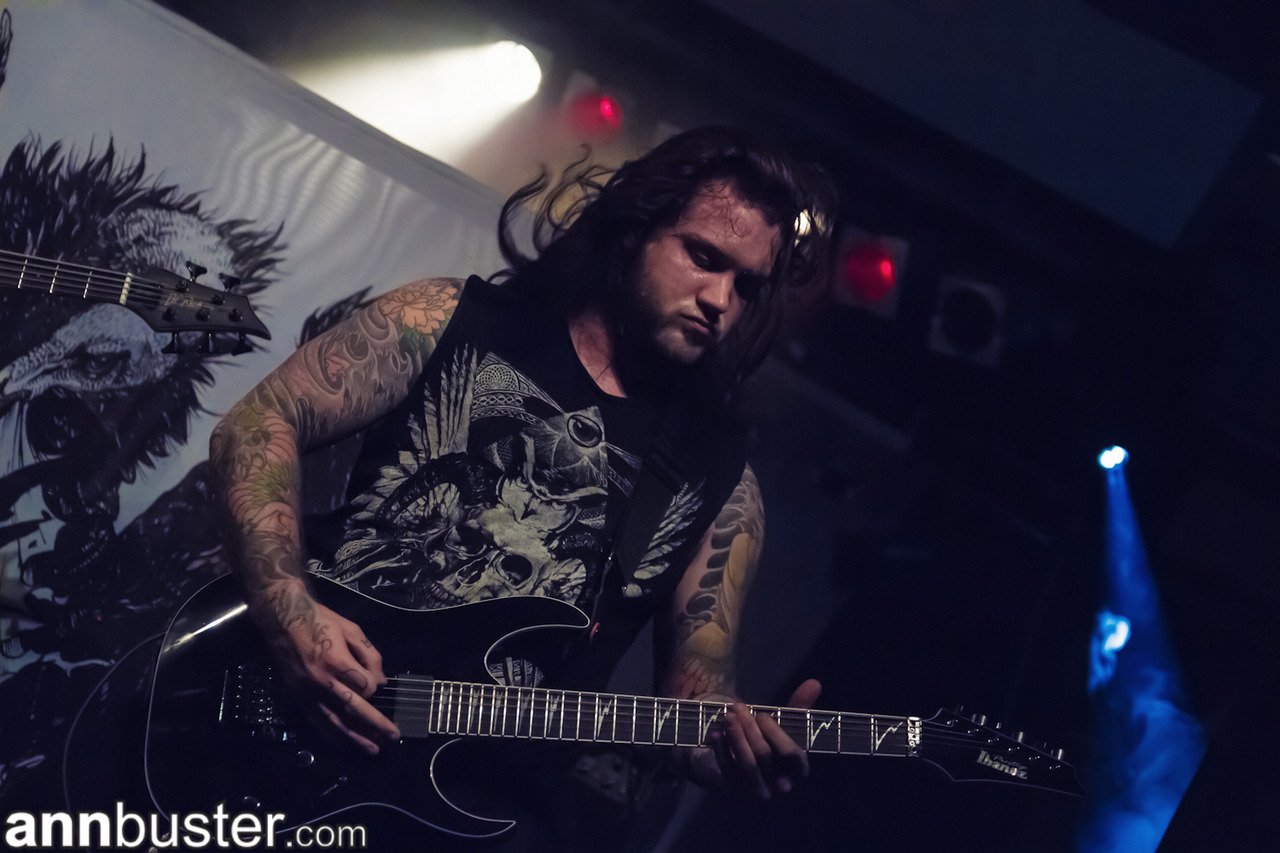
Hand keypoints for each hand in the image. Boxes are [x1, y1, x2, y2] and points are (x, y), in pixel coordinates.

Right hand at [262, 587, 399, 754]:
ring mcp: (307, 692)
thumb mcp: (351, 629)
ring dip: (355, 738)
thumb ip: (369, 655)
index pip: (365, 686)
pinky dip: (331, 735)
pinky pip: (316, 721)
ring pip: (334, 721)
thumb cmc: (320, 620)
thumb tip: (382, 681)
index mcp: (336, 661)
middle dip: (375, 725)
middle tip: (393, 737)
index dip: (375, 687)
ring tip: (372, 750)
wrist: (282, 619)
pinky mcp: (298, 697)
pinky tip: (344, 744)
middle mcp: (321, 681)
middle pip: (353, 709)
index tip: (376, 683)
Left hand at [686, 678, 822, 798]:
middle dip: (750, 728)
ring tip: (727, 716)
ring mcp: (756, 792)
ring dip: (736, 737)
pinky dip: (721, 750)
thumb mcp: (786, 726)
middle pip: (765, 756)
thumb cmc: (771, 742)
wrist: (745, 767)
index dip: (776, 733)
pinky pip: (728, 771)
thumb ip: (799, 707)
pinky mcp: (735, 792)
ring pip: (747, 765)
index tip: (761, 715)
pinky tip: (715, 733)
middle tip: (738, 707)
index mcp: (798, 772)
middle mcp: (779, 787)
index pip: (793, 755)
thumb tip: (814, 683)